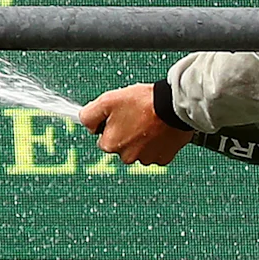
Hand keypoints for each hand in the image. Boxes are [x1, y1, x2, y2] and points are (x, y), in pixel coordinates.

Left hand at [76, 86, 190, 166]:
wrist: (173, 105)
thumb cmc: (142, 102)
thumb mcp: (107, 101)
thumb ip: (88, 114)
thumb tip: (84, 123)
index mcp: (110, 145)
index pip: (103, 137)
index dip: (110, 123)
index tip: (119, 114)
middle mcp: (126, 157)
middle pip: (121, 144)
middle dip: (126, 131)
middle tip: (136, 115)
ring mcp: (146, 159)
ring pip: (138, 148)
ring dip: (142, 137)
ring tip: (149, 120)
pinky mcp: (163, 158)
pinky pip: (155, 150)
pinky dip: (156, 141)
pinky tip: (159, 128)